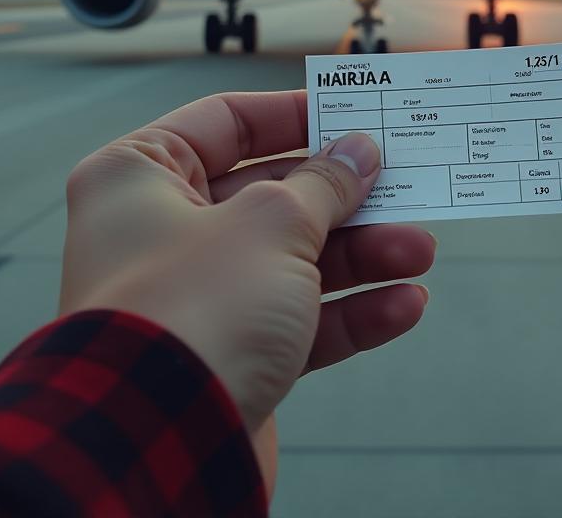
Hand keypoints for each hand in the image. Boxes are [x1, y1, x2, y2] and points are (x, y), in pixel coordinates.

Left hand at [58, 90, 434, 492]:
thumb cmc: (198, 307)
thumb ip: (323, 183)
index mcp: (141, 177)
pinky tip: (403, 305)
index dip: (294, 114)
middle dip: (345, 197)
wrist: (160, 448)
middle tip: (403, 187)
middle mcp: (162, 230)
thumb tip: (359, 150)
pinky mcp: (227, 354)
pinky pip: (296, 319)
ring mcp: (195, 295)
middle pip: (270, 193)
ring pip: (291, 258)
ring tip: (419, 251)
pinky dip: (348, 311)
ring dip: (361, 255)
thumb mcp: (272, 223)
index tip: (353, 114)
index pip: (225, 120)